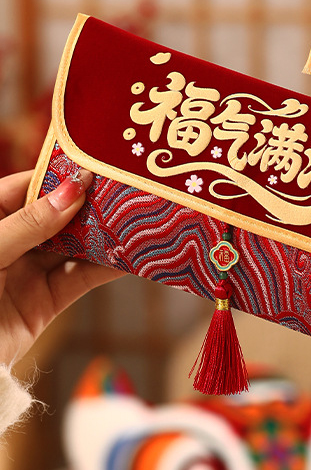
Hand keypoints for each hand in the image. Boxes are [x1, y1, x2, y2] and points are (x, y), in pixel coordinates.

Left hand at [0, 170, 121, 365]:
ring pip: (74, 246)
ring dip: (105, 234)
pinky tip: (133, 255)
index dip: (60, 177)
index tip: (96, 167)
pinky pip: (81, 278)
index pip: (26, 188)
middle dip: (90, 204)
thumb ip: (29, 223)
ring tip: (138, 218)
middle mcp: (9, 244)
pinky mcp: (46, 303)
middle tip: (128, 189)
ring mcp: (27, 273)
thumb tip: (74, 190)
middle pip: (57, 215)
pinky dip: (108, 268)